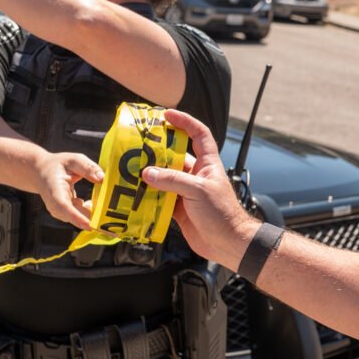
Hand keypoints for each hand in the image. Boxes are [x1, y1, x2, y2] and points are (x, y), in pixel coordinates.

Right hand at [34, 151, 104, 229]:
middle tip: (109, 220)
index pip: (62, 205)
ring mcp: (59, 210)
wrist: (40, 172)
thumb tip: (102, 178)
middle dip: (90, 220)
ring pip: (77, 218)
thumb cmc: (57, 165)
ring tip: (103, 206)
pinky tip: (94, 203)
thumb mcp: (73, 160)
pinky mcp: (64, 214)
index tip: (89, 225)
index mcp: (54, 188)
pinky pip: (79, 217)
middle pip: (72, 216)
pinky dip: (89, 213)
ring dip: (92, 215)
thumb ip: (87, 167)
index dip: (75, 217)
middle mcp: (54, 203)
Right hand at [139, 108, 256, 265]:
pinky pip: (160, 198)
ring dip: (150, 176)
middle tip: (137, 146)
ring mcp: (187, 192)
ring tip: (130, 170)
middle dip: (157, 151)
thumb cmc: (221, 213)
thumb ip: (172, 179)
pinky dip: (148, 197)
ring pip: (164, 178)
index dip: (185, 122)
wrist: (228, 244)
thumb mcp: (197, 190)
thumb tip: (147, 173)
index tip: (167, 114)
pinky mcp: (180, 209)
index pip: (199, 135)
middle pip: (175, 156)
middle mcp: (196, 175)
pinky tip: (134, 195)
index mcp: (207, 164)